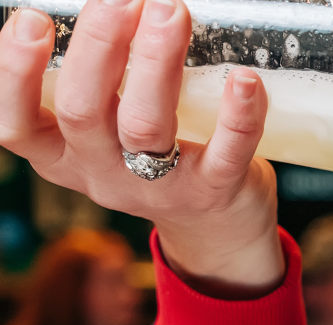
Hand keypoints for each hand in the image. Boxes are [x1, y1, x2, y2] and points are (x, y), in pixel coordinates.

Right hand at [0, 0, 283, 293]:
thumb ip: (97, 79)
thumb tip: (110, 6)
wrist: (217, 228)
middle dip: (99, 48)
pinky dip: (237, 115)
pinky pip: (226, 154)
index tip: (32, 20)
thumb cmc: (155, 153)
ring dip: (156, 64)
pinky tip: (244, 79)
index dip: (15, 74)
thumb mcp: (107, 124)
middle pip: (84, 113)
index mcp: (62, 153)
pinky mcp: (215, 191)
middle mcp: (103, 173)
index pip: (18, 123)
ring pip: (145, 128)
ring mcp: (159, 187)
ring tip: (169, 11)